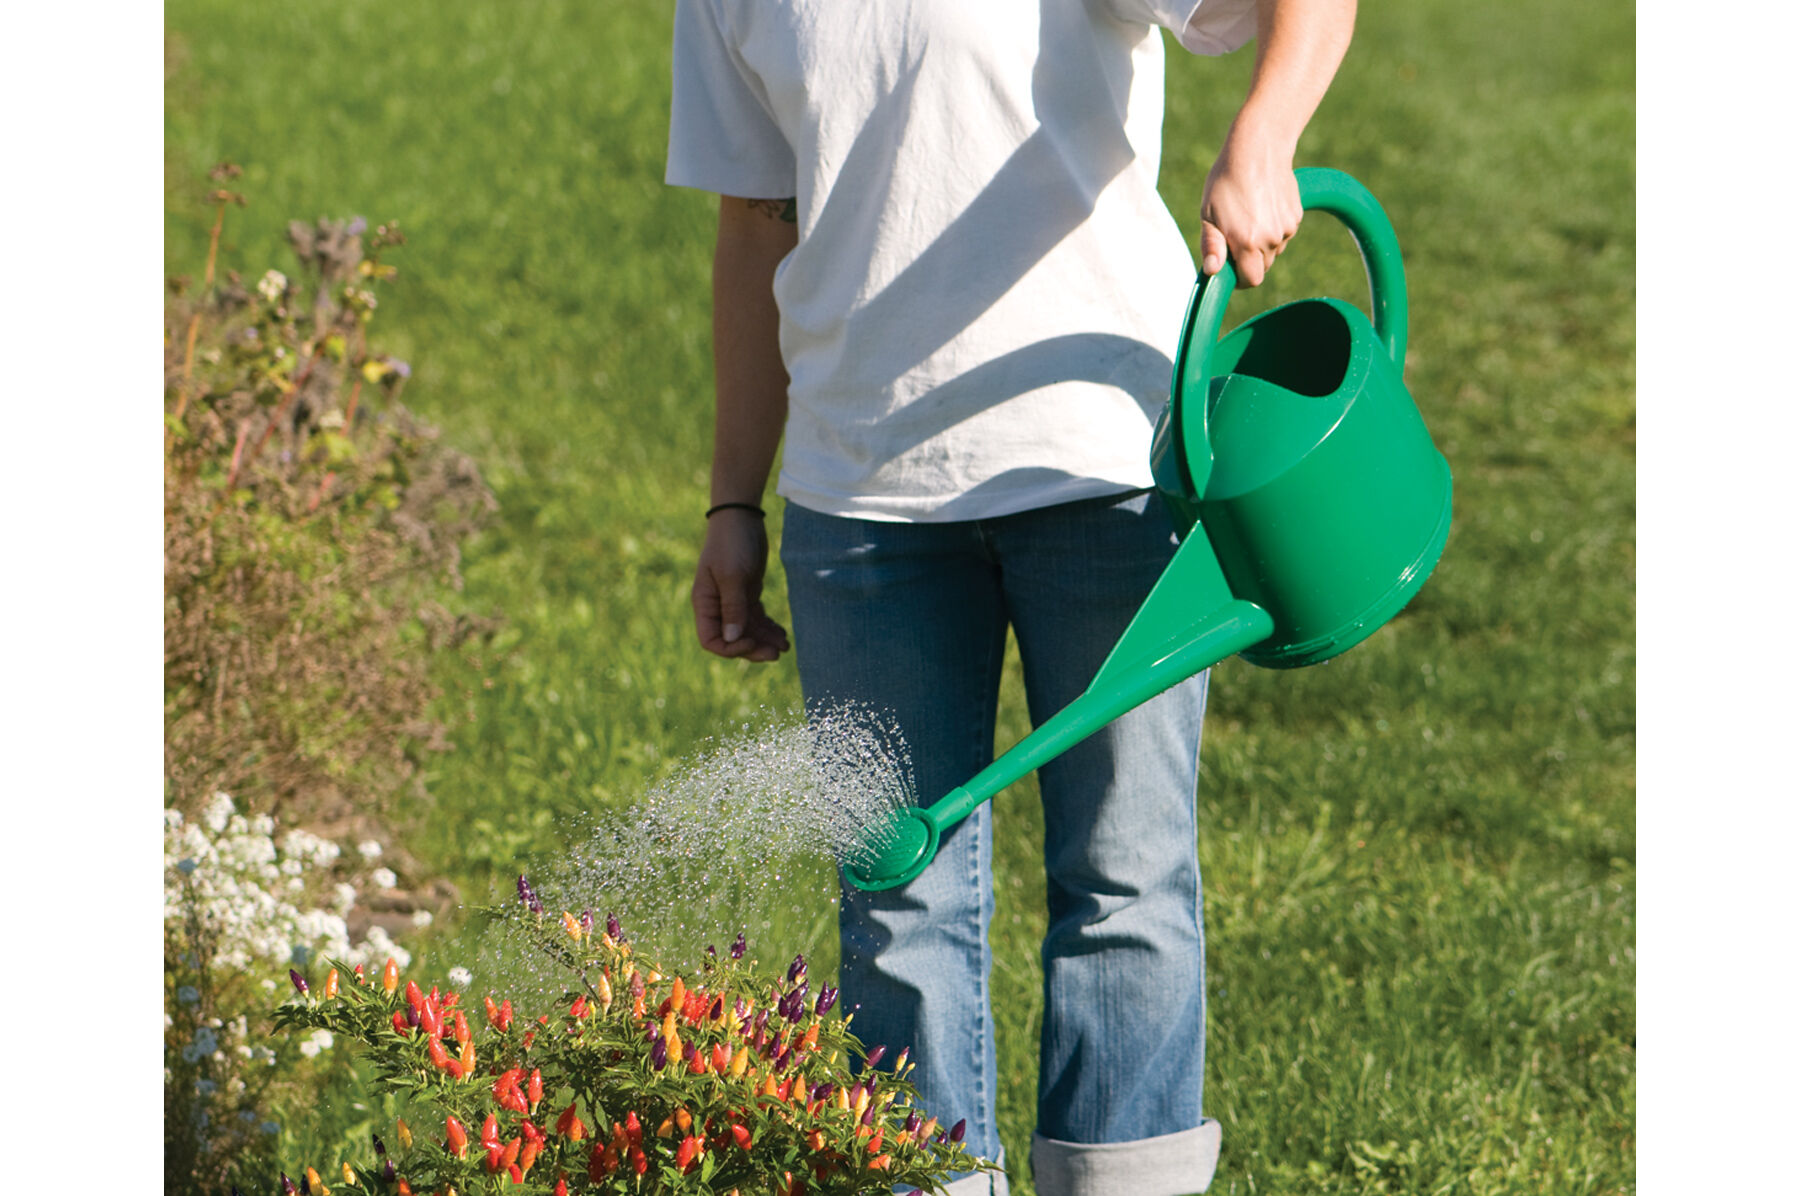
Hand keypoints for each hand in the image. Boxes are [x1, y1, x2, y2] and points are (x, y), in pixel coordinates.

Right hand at [692, 509, 790, 661]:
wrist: (742, 517)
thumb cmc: (732, 543)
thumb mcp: (733, 575)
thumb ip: (733, 607)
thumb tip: (733, 638)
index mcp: (705, 603)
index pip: (711, 640)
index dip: (731, 648)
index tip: (752, 642)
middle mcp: (716, 606)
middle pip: (733, 639)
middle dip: (754, 648)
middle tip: (777, 653)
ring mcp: (732, 600)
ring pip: (747, 631)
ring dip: (765, 640)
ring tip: (786, 645)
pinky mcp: (747, 593)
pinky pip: (756, 618)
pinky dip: (768, 627)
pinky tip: (782, 633)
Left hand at [1198, 125, 1302, 287]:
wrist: (1259, 147)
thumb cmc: (1226, 180)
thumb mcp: (1208, 213)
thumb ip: (1211, 245)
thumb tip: (1212, 271)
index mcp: (1247, 242)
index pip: (1252, 280)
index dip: (1240, 279)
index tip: (1231, 268)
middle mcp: (1271, 239)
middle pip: (1263, 267)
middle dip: (1249, 261)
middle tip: (1235, 236)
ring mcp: (1287, 228)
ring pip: (1274, 249)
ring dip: (1262, 243)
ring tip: (1249, 214)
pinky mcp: (1296, 216)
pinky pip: (1284, 233)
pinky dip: (1274, 227)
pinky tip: (1263, 205)